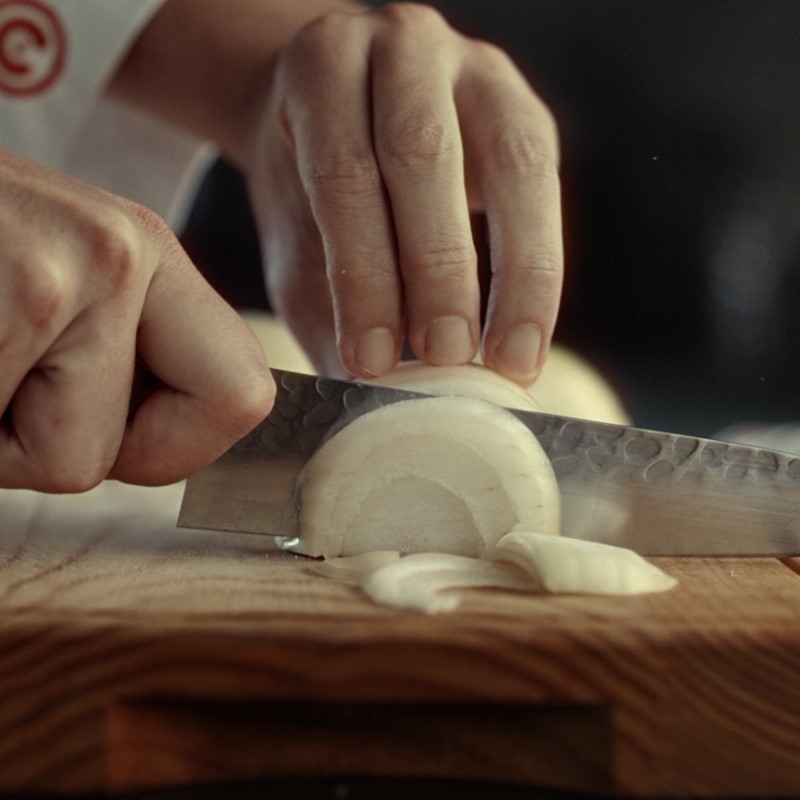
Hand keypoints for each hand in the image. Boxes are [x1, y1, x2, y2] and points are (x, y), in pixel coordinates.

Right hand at [0, 149, 273, 491]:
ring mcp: (50, 278)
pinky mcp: (3, 299)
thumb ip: (123, 352)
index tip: (105, 426)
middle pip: (151, 450)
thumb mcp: (53, 282)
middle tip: (7, 379)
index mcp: (150, 252)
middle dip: (70, 451)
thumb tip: (177, 436)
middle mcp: (120, 254)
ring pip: (66, 465)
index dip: (174, 445)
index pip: (244, 395)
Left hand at [247, 2, 561, 384]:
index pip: (344, 173)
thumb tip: (370, 399)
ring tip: (504, 358)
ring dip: (511, 273)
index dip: (363, 274)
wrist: (343, 106)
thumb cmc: (310, 183)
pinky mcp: (523, 106)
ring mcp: (475, 68)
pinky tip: (525, 332)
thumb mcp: (297, 236)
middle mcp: (403, 47)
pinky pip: (545, 186)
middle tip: (443, 358)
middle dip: (437, 269)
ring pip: (509, 163)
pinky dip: (538, 267)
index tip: (373, 361)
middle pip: (423, 155)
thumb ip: (327, 304)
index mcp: (325, 67)